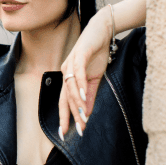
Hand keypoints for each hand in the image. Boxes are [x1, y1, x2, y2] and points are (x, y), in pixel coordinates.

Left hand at [58, 7, 111, 137]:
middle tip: (76, 130)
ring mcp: (70, 63)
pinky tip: (84, 96)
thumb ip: (89, 94)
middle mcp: (65, 71)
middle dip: (69, 115)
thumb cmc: (96, 54)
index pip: (64, 100)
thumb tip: (87, 112)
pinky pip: (78, 73)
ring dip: (77, 103)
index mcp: (68, 78)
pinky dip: (80, 85)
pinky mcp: (79, 55)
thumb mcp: (94, 78)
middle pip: (65, 97)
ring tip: (83, 118)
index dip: (64, 116)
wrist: (100, 31)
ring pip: (71, 87)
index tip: (66, 133)